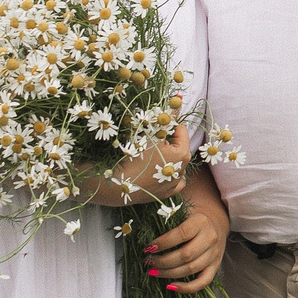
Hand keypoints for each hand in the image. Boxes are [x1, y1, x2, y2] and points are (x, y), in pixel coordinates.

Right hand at [73, 127, 193, 206]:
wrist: (116, 184)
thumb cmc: (133, 155)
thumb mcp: (148, 133)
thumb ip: (164, 119)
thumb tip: (177, 103)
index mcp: (181, 154)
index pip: (181, 132)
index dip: (171, 124)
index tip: (161, 121)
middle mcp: (180, 170)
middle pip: (179, 149)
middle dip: (169, 141)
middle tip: (154, 137)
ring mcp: (172, 185)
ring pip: (177, 166)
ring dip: (169, 158)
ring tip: (153, 155)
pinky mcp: (164, 195)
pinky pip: (173, 182)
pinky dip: (169, 176)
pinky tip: (159, 171)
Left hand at [144, 180, 227, 293]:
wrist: (215, 223)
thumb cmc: (192, 219)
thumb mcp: (182, 212)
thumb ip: (167, 218)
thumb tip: (144, 230)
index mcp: (201, 222)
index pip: (181, 234)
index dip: (163, 243)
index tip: (148, 248)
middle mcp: (210, 238)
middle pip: (185, 255)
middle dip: (163, 261)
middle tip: (148, 262)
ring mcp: (214, 254)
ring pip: (191, 269)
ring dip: (168, 274)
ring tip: (153, 272)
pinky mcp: (215, 267)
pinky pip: (202, 282)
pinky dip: (186, 288)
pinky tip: (170, 286)